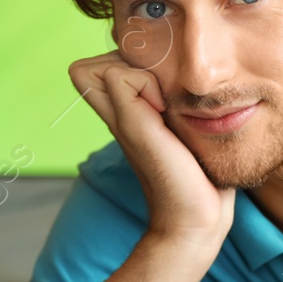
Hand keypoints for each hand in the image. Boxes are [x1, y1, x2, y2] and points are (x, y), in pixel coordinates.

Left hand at [69, 51, 234, 249]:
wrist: (197, 218)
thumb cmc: (168, 179)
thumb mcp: (138, 131)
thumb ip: (126, 94)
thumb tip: (135, 71)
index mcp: (114, 112)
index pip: (84, 71)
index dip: (114, 69)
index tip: (141, 95)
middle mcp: (128, 111)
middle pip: (114, 64)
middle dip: (140, 65)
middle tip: (163, 93)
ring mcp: (153, 118)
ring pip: (147, 73)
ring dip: (168, 77)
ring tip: (181, 105)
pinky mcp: (179, 124)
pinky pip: (175, 90)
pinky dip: (188, 93)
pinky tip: (198, 114)